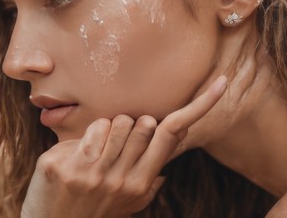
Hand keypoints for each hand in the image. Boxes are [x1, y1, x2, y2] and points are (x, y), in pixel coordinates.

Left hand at [21, 75, 227, 217]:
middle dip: (132, 126)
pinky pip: (91, 130)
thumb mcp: (128, 202)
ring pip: (117, 122)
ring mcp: (92, 175)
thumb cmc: (94, 210)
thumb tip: (167, 159)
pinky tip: (77, 156)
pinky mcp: (65, 167)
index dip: (199, 106)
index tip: (222, 82)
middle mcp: (121, 180)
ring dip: (109, 130)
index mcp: (140, 184)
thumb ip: (149, 181)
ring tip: (98, 152)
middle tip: (117, 147)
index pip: (172, 135)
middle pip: (144, 122)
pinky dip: (87, 136)